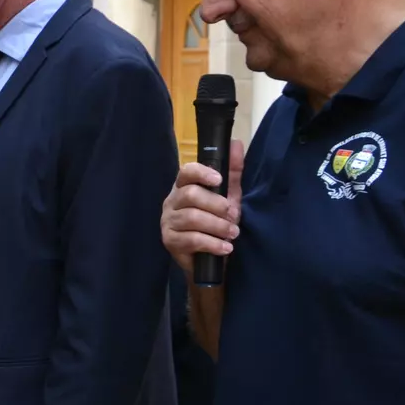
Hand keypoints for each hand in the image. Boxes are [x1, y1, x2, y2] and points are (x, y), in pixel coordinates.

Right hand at [160, 139, 244, 275]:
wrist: (209, 260)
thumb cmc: (216, 224)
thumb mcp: (229, 197)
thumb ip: (232, 173)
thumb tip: (236, 144)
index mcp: (184, 187)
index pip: (185, 172)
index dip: (201, 173)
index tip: (218, 179)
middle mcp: (171, 202)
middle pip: (190, 195)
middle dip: (216, 205)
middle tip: (232, 214)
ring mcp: (168, 222)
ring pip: (192, 218)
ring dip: (218, 226)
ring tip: (233, 233)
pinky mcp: (170, 241)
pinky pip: (192, 239)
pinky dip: (213, 243)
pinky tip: (225, 247)